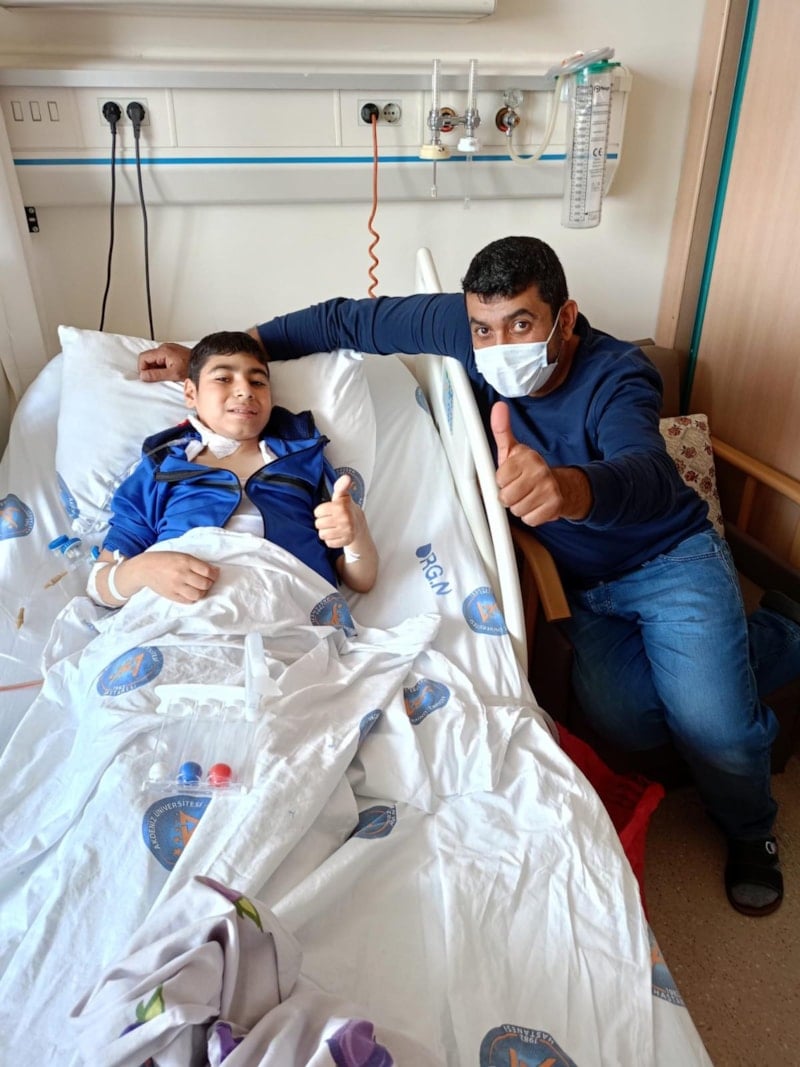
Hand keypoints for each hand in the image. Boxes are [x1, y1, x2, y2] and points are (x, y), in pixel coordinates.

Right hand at [131, 551, 219, 602]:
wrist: (145, 568)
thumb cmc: (166, 560)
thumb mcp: (182, 556)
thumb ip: (198, 563)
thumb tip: (215, 571)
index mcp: (185, 561)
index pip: (208, 572)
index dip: (214, 574)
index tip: (214, 574)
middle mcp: (181, 574)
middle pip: (205, 584)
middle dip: (209, 583)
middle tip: (207, 581)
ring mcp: (176, 586)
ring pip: (198, 595)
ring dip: (202, 592)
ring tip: (200, 588)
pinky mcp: (171, 595)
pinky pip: (188, 601)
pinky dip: (193, 598)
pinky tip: (191, 592)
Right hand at [138, 342, 191, 382]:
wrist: (203, 364)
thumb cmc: (191, 368)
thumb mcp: (173, 374)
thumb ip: (156, 374)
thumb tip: (143, 376)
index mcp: (163, 351)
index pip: (143, 357)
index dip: (142, 369)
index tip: (147, 378)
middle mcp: (164, 347)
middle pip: (148, 358)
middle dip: (149, 369)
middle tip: (158, 378)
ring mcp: (168, 349)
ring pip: (154, 359)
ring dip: (156, 369)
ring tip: (166, 375)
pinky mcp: (172, 352)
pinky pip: (161, 359)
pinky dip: (161, 367)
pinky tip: (169, 372)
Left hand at [314, 474, 359, 547]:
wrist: (358, 525)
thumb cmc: (346, 509)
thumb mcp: (342, 496)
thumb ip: (341, 486)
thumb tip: (347, 477)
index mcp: (341, 506)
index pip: (317, 512)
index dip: (321, 511)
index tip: (328, 511)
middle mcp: (345, 519)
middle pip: (318, 524)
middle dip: (322, 522)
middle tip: (330, 519)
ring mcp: (346, 531)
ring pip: (322, 534)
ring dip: (325, 532)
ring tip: (333, 527)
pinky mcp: (346, 541)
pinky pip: (329, 543)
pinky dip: (331, 540)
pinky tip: (336, 534)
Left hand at [491, 401, 565, 525]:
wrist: (563, 486)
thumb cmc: (531, 470)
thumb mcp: (514, 450)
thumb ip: (502, 430)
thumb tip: (498, 407)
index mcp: (526, 456)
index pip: (499, 478)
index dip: (502, 481)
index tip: (510, 477)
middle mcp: (539, 470)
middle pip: (506, 497)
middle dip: (509, 497)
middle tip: (519, 489)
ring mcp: (548, 488)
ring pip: (516, 510)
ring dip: (520, 507)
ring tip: (528, 497)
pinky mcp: (555, 505)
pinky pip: (529, 519)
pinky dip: (531, 516)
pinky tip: (537, 505)